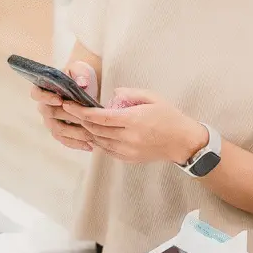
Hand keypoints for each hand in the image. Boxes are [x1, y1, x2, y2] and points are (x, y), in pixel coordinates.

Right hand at [31, 60, 98, 151]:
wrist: (85, 84)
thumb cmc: (79, 74)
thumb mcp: (80, 70)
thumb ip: (80, 74)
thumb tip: (82, 83)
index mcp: (43, 88)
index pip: (36, 94)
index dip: (46, 98)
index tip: (60, 100)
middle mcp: (44, 106)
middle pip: (49, 114)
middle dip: (67, 117)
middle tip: (84, 119)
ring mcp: (51, 120)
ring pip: (57, 130)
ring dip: (74, 134)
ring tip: (91, 136)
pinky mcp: (59, 131)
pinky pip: (64, 140)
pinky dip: (76, 144)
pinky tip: (89, 146)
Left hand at [64, 89, 207, 163]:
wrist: (183, 142)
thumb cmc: (169, 116)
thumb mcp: (152, 97)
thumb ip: (129, 93)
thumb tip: (112, 95)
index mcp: (134, 120)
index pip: (101, 117)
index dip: (82, 112)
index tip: (69, 105)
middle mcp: (129, 137)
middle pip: (96, 130)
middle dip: (80, 120)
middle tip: (68, 111)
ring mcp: (128, 150)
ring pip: (99, 141)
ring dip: (87, 131)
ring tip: (78, 121)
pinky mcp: (129, 158)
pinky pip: (107, 150)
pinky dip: (97, 142)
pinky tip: (92, 134)